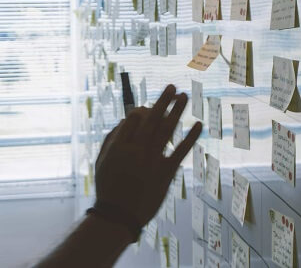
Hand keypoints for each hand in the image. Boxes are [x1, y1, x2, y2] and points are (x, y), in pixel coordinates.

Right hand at [94, 85, 202, 226]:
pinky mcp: (166, 172)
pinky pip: (181, 150)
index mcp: (119, 145)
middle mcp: (136, 149)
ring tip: (184, 96)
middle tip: (173, 87)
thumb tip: (127, 118)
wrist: (118, 215)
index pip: (134, 118)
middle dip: (163, 101)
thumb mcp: (102, 160)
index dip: (143, 110)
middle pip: (152, 118)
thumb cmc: (108, 186)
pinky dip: (191, 136)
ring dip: (176, 111)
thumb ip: (113, 138)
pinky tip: (198, 124)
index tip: (147, 108)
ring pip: (167, 130)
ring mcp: (152, 160)